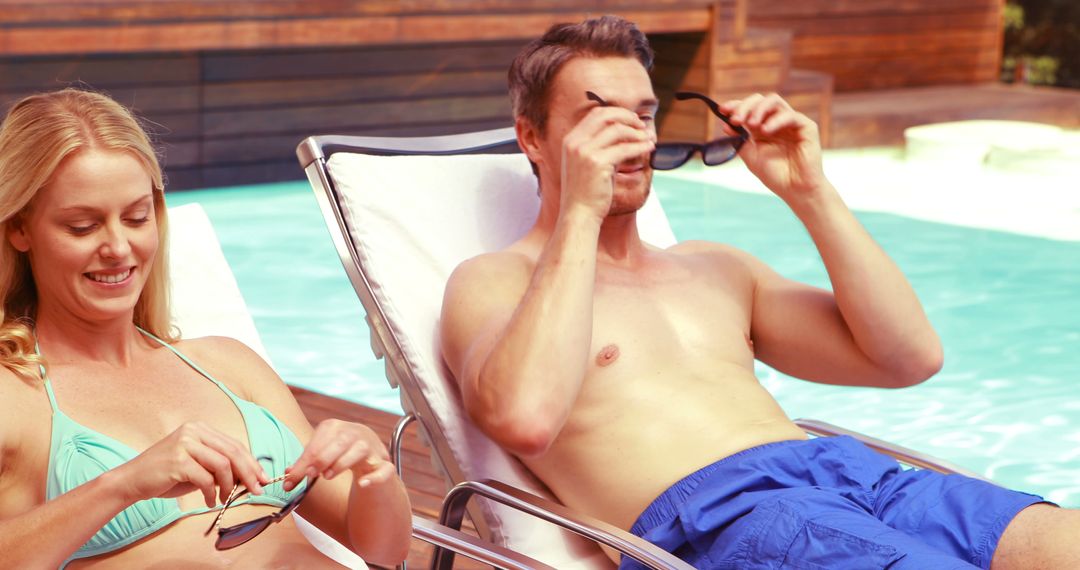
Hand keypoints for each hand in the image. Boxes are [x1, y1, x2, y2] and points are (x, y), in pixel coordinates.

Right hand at [115, 422, 269, 507]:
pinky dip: (211, 493)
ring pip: (223, 465)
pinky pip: (205, 479)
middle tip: (257, 490)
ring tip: (225, 498)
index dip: (252, 462)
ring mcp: (185, 444)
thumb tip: (247, 477)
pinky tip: (209, 500)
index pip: (234, 445)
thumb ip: (218, 467)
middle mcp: (193, 431)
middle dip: (249, 473)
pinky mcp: (178, 460)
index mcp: (200, 428)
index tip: (263, 478)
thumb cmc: (166, 475)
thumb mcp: (197, 466)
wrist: (131, 481)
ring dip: (229, 486)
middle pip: (233, 452)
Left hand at [283, 419, 394, 490]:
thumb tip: (287, 475)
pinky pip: (383, 470)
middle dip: (321, 458)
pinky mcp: (384, 464)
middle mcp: (355, 433)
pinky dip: (373, 477)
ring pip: (359, 451)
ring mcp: (371, 447)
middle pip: (339, 442)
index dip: (304, 461)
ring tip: (328, 476)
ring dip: (342, 463)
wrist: (371, 453)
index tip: (292, 479)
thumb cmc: (340, 452)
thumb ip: (306, 462)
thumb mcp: (322, 452)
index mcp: (335, 427)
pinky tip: (362, 483)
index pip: (318, 442)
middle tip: (309, 475)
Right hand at [559, 105, 654, 221]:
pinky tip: (649, 148)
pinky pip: (625, 149)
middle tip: (642, 126)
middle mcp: (575, 142)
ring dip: (637, 132)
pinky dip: (640, 146)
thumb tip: (625, 131)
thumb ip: (600, 145)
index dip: (617, 114)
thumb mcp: (587, 162)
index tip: (632, 121)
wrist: (579, 214)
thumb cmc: (586, 191)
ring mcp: (585, 152)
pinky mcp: (598, 164)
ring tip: (649, 138)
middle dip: (628, 118)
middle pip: (606, 116)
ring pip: (618, 130)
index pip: (596, 114)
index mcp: (571, 139)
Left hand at [720, 93, 827, 201]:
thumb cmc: (775, 175)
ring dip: (759, 109)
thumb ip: (740, 140)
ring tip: (751, 124)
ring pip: (774, 101)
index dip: (735, 106)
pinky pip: (790, 116)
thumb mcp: (752, 156)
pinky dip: (775, 120)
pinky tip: (766, 130)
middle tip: (736, 119)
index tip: (722, 110)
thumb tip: (726, 124)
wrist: (795, 190)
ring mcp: (791, 122)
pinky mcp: (806, 127)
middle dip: (745, 106)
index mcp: (762, 127)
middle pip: (760, 100)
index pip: (748, 109)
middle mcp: (776, 121)